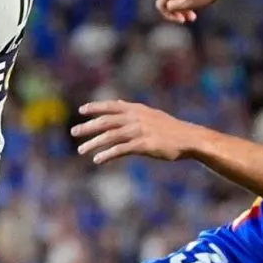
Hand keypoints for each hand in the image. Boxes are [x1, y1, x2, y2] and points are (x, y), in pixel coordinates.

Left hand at [73, 100, 200, 164]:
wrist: (189, 139)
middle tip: (73, 132)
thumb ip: (133, 110)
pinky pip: (121, 150)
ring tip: (81, 150)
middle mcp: (136, 118)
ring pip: (110, 136)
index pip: (111, 106)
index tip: (81, 110)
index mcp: (137, 110)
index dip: (95, 107)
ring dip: (94, 143)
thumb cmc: (170, 129)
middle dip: (88, 126)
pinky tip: (98, 160)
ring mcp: (139, 131)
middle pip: (106, 121)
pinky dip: (108, 154)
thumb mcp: (151, 115)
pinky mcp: (144, 145)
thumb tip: (117, 102)